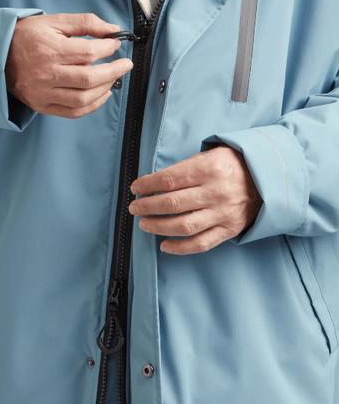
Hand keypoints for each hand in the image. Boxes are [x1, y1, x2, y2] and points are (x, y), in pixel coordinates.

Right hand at [5, 12, 132, 117]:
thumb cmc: (25, 37)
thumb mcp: (53, 21)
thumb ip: (84, 23)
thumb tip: (112, 30)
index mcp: (50, 50)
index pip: (89, 52)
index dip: (108, 49)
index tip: (115, 45)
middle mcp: (47, 74)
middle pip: (90, 78)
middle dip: (114, 71)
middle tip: (125, 64)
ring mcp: (44, 93)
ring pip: (84, 98)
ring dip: (105, 88)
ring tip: (113, 78)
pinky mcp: (43, 106)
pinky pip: (74, 112)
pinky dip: (93, 106)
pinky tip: (102, 95)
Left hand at [128, 145, 262, 253]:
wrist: (269, 178)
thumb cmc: (233, 164)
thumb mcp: (210, 155)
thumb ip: (185, 169)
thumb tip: (154, 183)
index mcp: (209, 169)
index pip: (168, 179)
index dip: (147, 185)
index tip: (136, 188)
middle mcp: (216, 192)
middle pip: (172, 203)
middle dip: (147, 206)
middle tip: (135, 208)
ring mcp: (223, 213)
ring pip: (183, 225)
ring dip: (158, 226)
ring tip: (144, 223)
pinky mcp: (229, 229)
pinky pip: (200, 243)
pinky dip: (180, 247)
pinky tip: (164, 245)